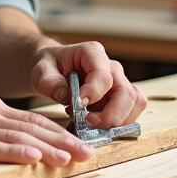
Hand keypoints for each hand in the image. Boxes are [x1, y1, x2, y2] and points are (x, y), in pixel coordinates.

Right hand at [0, 79, 93, 166]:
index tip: (82, 142)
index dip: (61, 132)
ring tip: (69, 159)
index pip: (35, 121)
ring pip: (20, 138)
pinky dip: (16, 152)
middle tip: (88, 153)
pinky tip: (33, 157)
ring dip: (48, 149)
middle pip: (34, 129)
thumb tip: (20, 134)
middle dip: (64, 141)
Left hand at [30, 41, 146, 128]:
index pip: (103, 75)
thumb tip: (67, 97)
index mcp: (92, 53)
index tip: (78, 105)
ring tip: (92, 124)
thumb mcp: (42, 71)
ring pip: (134, 102)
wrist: (52, 68)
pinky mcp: (120, 96)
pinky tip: (99, 123)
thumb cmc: (49, 67)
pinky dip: (120, 122)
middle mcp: (111, 66)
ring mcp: (118, 81)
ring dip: (118, 120)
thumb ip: (51, 83)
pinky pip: (131, 110)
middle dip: (111, 114)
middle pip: (125, 92)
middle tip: (88, 123)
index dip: (94, 93)